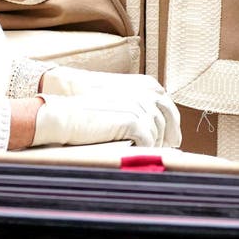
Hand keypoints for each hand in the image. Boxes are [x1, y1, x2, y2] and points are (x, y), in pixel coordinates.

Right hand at [35, 68, 180, 147]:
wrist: (66, 116)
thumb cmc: (87, 113)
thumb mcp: (116, 104)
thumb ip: (137, 108)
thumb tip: (158, 129)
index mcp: (142, 85)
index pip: (167, 104)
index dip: (171, 122)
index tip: (172, 137)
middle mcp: (143, 93)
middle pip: (168, 118)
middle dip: (170, 135)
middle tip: (170, 149)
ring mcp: (139, 107)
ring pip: (159, 132)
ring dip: (156, 144)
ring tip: (147, 153)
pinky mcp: (133, 121)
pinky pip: (148, 141)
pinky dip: (144, 149)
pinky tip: (137, 153)